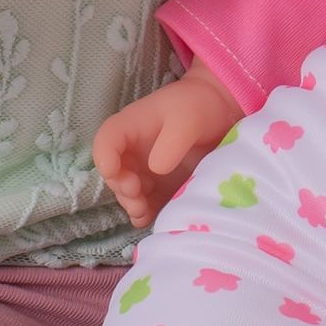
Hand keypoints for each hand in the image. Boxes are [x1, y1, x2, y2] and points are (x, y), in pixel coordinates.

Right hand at [94, 63, 244, 226]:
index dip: (104, 158)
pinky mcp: (160, 186)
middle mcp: (133, 150)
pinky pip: (146, 202)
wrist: (221, 110)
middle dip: (121, 187)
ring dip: (131, 203)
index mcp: (131, 126)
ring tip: (142, 211)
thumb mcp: (187, 119)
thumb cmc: (198, 106)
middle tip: (136, 195)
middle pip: (115, 172)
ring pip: (128, 191)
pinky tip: (148, 219)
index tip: (115, 172)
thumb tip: (156, 169)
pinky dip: (144, 212)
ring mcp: (145, 169)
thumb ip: (171, 143)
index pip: (106, 141)